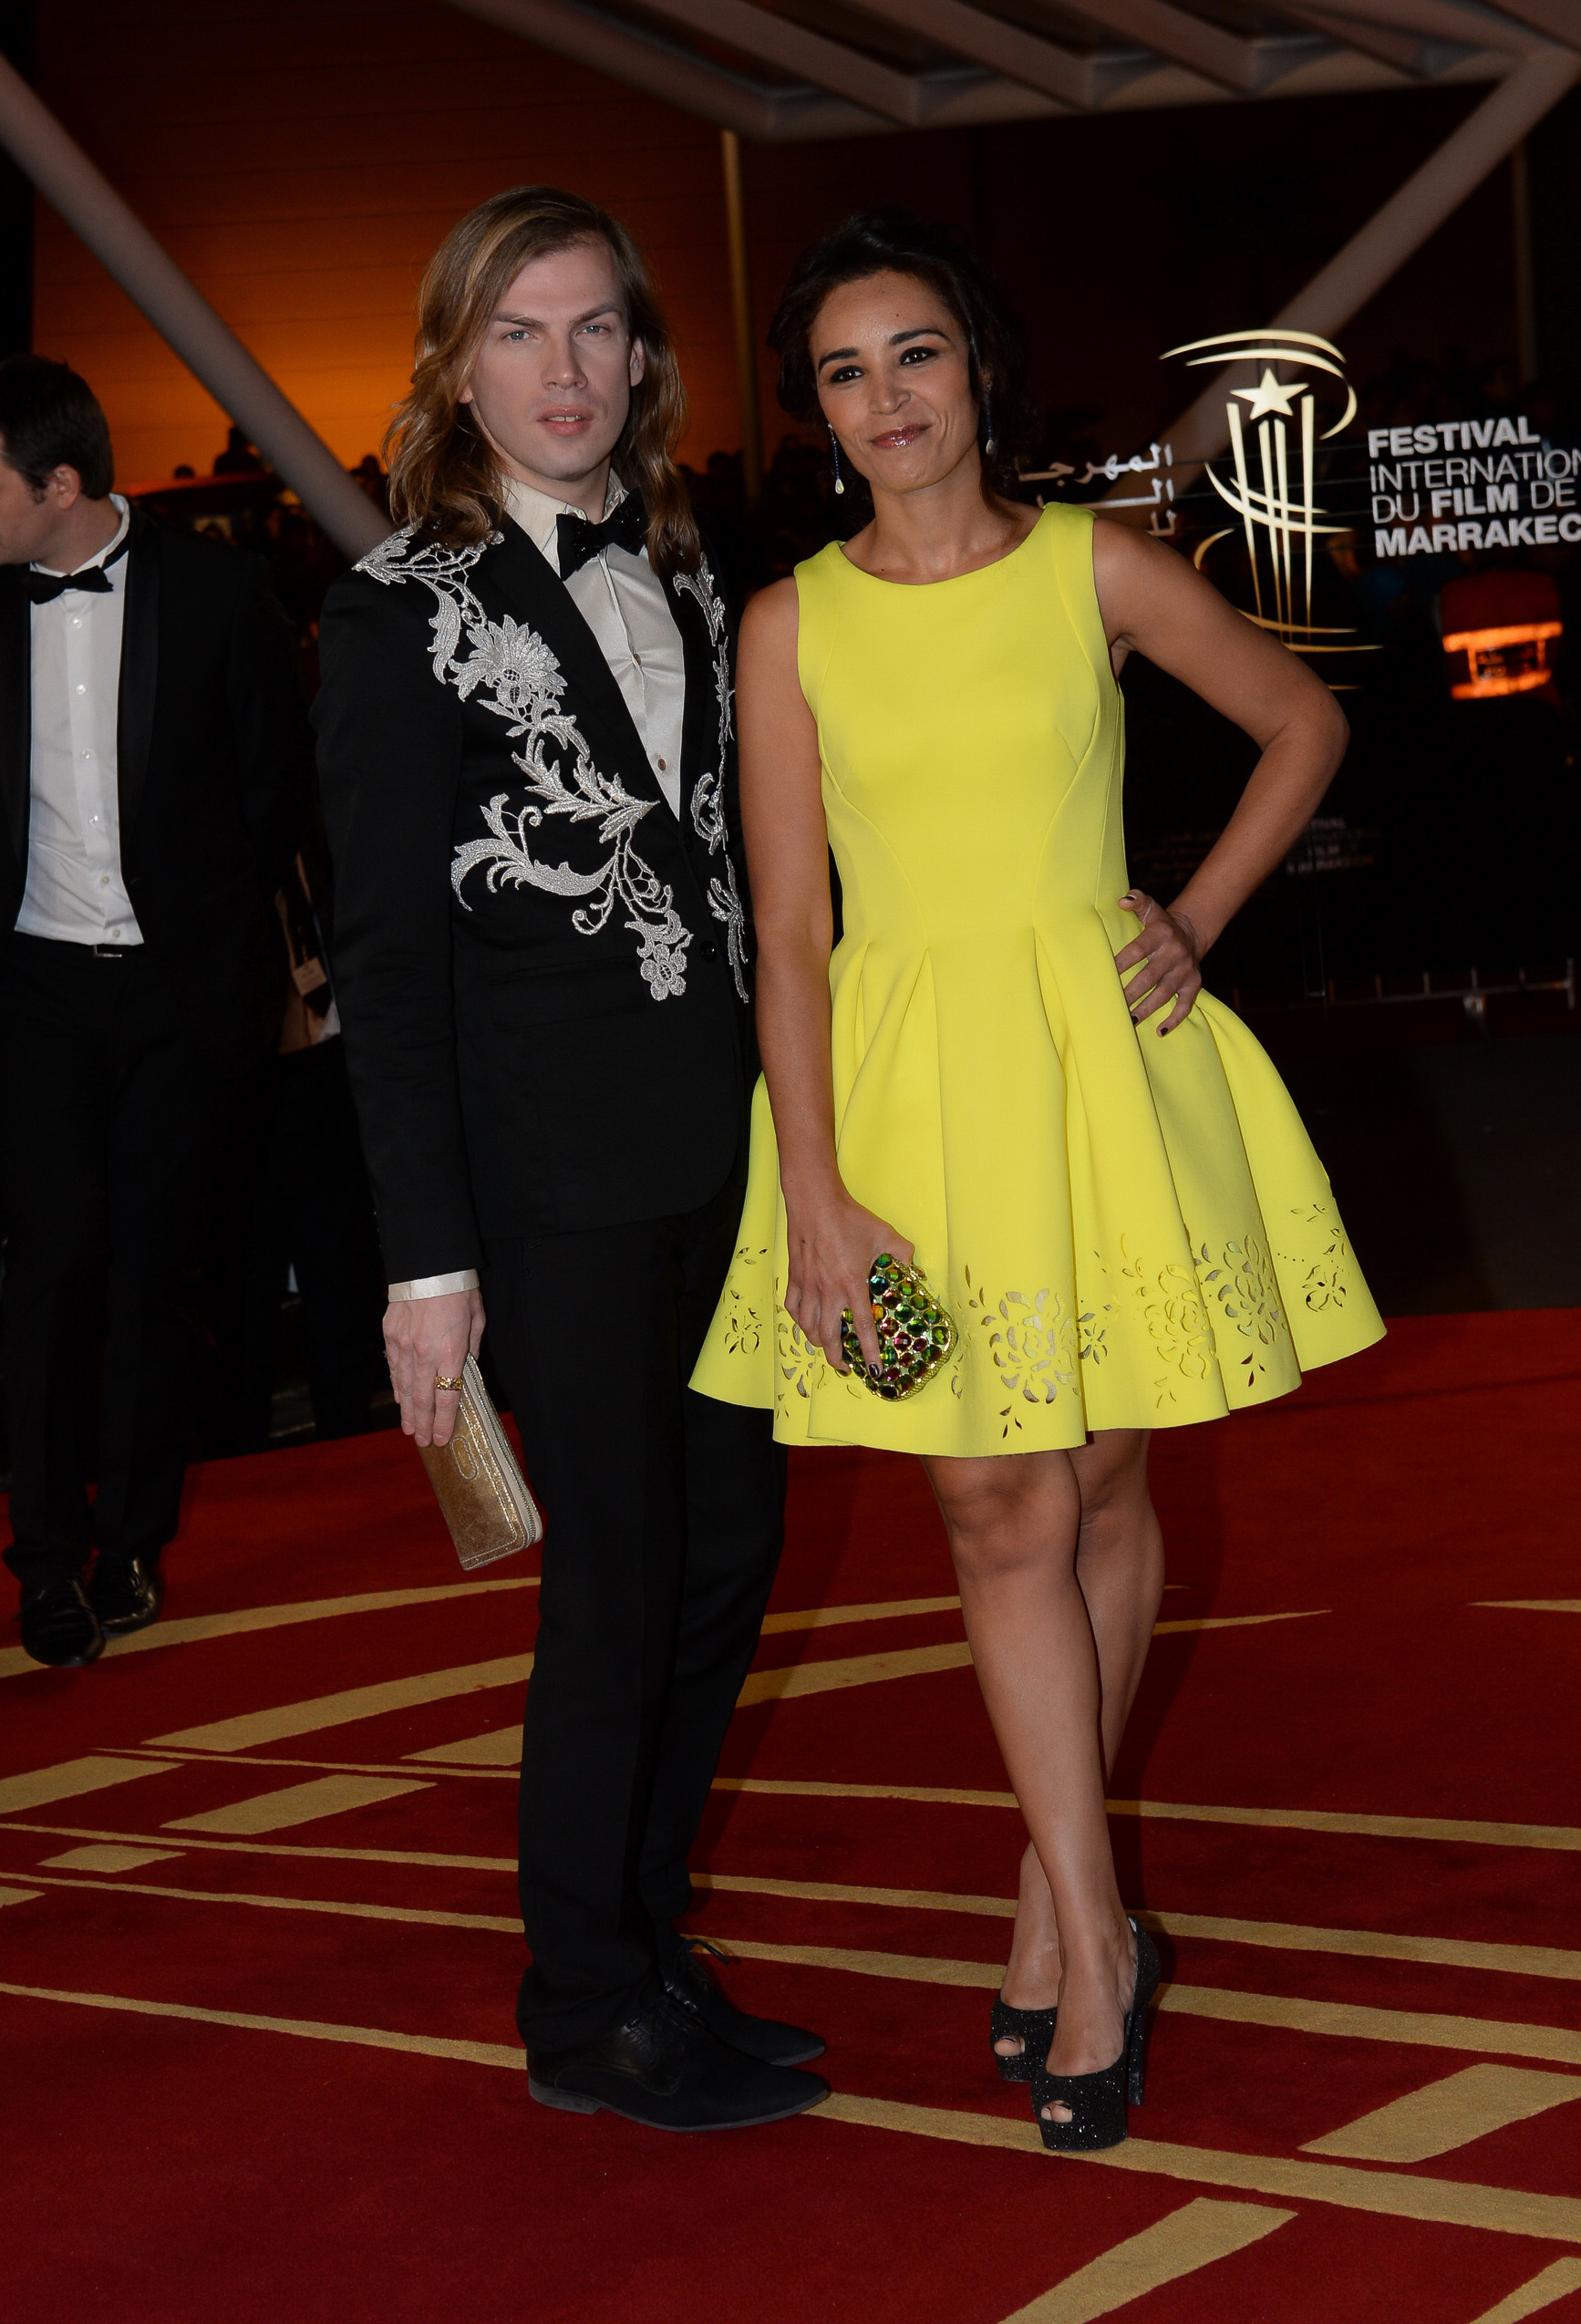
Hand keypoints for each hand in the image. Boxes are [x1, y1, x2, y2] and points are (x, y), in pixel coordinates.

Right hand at [383, 1288, 485, 1447]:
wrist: (429, 1265)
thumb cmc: (459, 1291)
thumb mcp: (476, 1320)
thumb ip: (471, 1350)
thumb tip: (468, 1373)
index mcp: (451, 1353)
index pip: (447, 1397)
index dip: (443, 1421)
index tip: (440, 1438)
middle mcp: (424, 1354)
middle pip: (423, 1399)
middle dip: (422, 1423)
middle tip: (422, 1442)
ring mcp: (403, 1346)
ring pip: (404, 1387)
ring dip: (407, 1411)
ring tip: (408, 1429)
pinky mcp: (390, 1335)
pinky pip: (393, 1368)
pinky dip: (397, 1387)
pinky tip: (400, 1399)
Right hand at [783, 1184, 911, 1374]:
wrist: (816, 1203)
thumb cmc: (850, 1219)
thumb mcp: (886, 1234)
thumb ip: (903, 1254)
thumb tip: (913, 1268)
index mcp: (852, 1284)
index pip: (862, 1328)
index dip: (869, 1352)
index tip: (874, 1370)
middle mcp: (828, 1291)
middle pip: (828, 1338)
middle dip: (837, 1358)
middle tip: (846, 1366)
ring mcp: (808, 1286)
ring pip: (807, 1327)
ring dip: (817, 1343)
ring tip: (827, 1348)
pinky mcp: (795, 1277)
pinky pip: (793, 1308)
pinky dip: (799, 1321)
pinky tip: (806, 1322)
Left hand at [1115, 890, 1203, 1034]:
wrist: (1193, 932)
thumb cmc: (1161, 924)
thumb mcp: (1151, 908)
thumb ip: (1136, 900)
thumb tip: (1123, 901)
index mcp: (1160, 935)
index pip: (1137, 950)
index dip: (1121, 963)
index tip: (1104, 975)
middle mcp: (1174, 953)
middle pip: (1149, 977)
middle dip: (1130, 993)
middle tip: (1112, 1006)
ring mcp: (1185, 971)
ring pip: (1164, 994)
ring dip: (1147, 1009)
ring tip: (1129, 1021)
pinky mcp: (1194, 984)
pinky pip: (1186, 1004)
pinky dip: (1175, 1019)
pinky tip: (1160, 1031)